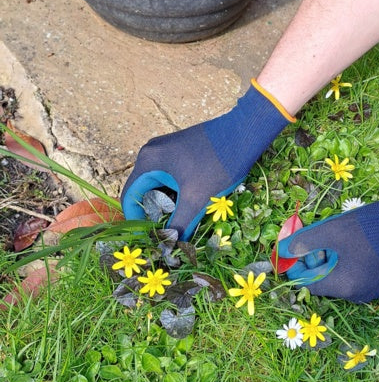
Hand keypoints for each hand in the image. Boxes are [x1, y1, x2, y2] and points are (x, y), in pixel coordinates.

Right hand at [121, 81, 292, 239]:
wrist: (245, 132)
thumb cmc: (218, 163)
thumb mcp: (197, 198)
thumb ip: (180, 224)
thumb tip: (171, 248)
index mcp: (148, 162)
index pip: (130, 197)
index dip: (137, 221)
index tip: (149, 239)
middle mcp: (151, 153)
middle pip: (144, 191)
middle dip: (155, 214)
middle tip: (168, 233)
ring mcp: (166, 150)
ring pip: (159, 185)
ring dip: (168, 204)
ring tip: (182, 221)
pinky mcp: (180, 150)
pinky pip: (171, 177)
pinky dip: (177, 192)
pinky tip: (192, 203)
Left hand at [277, 181, 378, 301]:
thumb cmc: (373, 228)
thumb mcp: (334, 230)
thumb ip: (307, 242)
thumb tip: (285, 251)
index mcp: (344, 287)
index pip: (308, 284)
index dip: (297, 266)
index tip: (294, 249)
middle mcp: (358, 296)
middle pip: (325, 282)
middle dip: (316, 261)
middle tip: (318, 238)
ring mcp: (374, 290)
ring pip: (342, 278)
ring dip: (333, 260)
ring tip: (337, 237)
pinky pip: (358, 275)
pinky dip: (350, 262)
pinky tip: (356, 242)